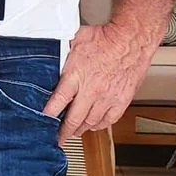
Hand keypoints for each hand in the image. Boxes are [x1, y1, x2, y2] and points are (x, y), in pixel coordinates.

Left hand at [43, 22, 156, 142]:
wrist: (131, 39)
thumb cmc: (105, 38)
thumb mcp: (74, 41)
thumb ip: (62, 53)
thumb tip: (50, 52)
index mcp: (76, 75)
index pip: (58, 101)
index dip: (49, 114)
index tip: (43, 121)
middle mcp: (91, 90)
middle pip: (73, 118)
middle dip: (63, 131)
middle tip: (58, 138)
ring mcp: (107, 97)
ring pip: (91, 122)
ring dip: (80, 129)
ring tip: (74, 131)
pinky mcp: (121, 100)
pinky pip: (109, 120)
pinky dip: (100, 125)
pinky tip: (94, 125)